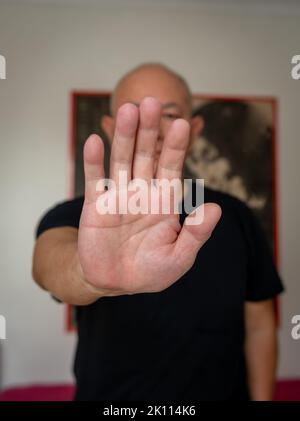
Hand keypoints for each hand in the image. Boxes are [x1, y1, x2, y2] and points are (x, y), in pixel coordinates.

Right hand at [78, 97, 220, 295]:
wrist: (115, 282)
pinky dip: (93, 160)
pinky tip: (95, 140)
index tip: (182, 125)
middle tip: (152, 102)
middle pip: (147, 156)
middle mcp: (142, 193)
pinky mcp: (96, 205)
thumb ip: (196, 234)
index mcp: (165, 202)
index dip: (176, 147)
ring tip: (127, 109)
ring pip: (122, 160)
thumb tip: (215, 208)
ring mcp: (119, 196)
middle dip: (150, 131)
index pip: (172, 168)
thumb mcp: (179, 258)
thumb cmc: (150, 271)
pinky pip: (94, 178)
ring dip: (124, 136)